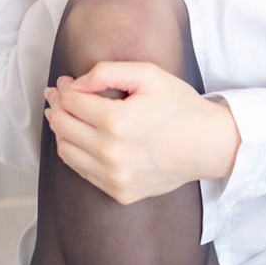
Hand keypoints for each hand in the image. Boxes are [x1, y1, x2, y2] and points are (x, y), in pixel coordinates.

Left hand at [43, 63, 240, 202]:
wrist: (208, 145)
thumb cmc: (180, 106)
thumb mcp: (148, 75)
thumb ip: (107, 72)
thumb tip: (75, 85)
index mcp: (117, 122)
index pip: (71, 102)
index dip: (63, 89)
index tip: (65, 83)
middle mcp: (112, 153)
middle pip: (62, 126)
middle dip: (56, 106)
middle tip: (59, 96)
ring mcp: (115, 177)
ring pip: (66, 151)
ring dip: (61, 130)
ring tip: (67, 116)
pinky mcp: (120, 192)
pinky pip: (82, 171)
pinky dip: (75, 152)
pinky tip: (83, 138)